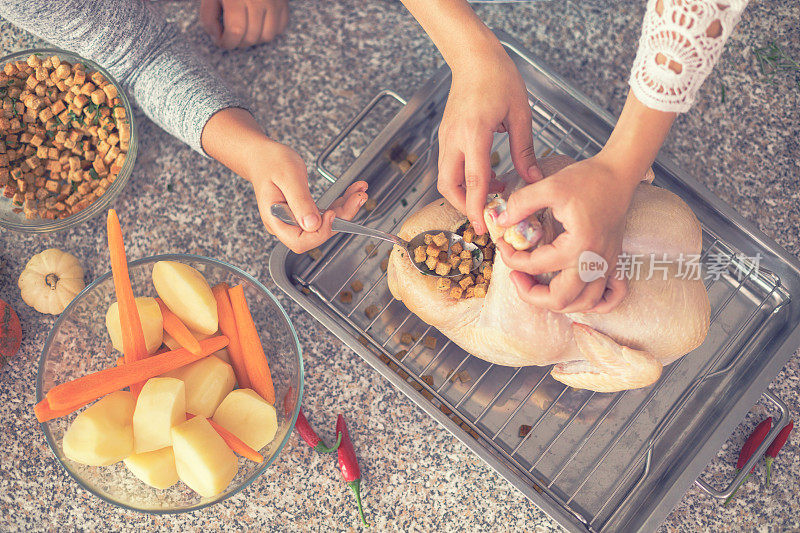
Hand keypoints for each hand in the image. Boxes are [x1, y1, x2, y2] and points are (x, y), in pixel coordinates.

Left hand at [200, 0, 288, 49]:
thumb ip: (209, 17)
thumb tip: (219, 38)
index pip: (235, 31)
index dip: (227, 42)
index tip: (221, 41)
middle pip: (251, 37)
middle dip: (238, 42)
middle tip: (230, 36)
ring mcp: (274, 2)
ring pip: (267, 36)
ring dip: (254, 39)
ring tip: (244, 31)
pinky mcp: (283, 3)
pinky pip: (279, 27)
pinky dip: (268, 31)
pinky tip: (257, 24)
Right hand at [201, 108, 366, 253]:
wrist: (260, 155)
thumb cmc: (270, 162)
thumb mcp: (288, 177)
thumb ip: (300, 202)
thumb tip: (312, 225)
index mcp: (276, 220)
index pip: (301, 241)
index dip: (321, 233)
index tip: (332, 214)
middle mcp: (285, 224)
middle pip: (317, 233)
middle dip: (341, 217)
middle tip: (358, 198)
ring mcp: (295, 219)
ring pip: (325, 223)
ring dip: (345, 209)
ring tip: (359, 193)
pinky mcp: (303, 212)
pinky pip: (324, 213)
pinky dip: (340, 202)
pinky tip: (352, 192)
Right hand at [437, 43, 540, 234]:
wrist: (474, 58)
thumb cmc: (499, 78)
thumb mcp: (520, 114)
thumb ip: (524, 149)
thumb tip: (533, 178)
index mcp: (474, 132)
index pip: (473, 179)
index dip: (477, 206)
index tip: (482, 226)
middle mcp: (453, 138)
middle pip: (449, 185)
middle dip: (465, 206)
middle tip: (487, 215)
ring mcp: (446, 137)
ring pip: (445, 178)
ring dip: (464, 193)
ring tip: (494, 191)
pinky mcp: (446, 136)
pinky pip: (449, 166)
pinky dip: (463, 179)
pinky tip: (488, 174)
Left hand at [495, 154, 637, 313]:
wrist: (618, 174)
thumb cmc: (588, 179)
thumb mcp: (550, 186)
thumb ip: (521, 203)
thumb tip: (500, 222)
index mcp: (578, 245)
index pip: (537, 265)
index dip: (512, 258)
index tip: (503, 245)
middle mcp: (595, 261)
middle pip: (561, 299)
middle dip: (531, 294)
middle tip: (516, 276)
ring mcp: (607, 265)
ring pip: (584, 304)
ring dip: (557, 302)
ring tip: (538, 285)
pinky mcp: (613, 263)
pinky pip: (610, 297)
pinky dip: (594, 303)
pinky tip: (575, 293)